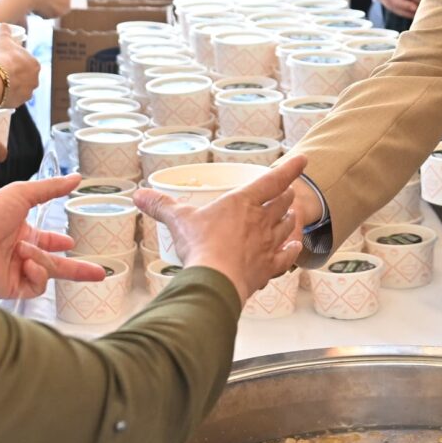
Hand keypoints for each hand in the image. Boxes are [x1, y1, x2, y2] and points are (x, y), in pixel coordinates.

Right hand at [0, 31, 39, 104]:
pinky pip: (13, 98)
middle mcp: (35, 80)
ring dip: (13, 86)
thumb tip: (3, 25)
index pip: (27, 62)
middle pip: (25, 76)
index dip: (17, 60)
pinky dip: (8, 96)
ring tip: (0, 83)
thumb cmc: (2, 57)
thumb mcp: (2, 39)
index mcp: (35, 64)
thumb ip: (4, 31)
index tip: (8, 60)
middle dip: (16, 74)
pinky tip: (0, 92)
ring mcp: (27, 93)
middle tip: (3, 71)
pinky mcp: (19, 103)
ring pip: (20, 88)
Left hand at [0, 175, 107, 298]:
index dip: (59, 242)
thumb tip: (76, 178)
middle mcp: (20, 253)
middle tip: (100, 273)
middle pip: (55, 264)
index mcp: (21, 231)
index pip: (46, 240)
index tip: (72, 242)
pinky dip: (36, 274)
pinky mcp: (12, 288)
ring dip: (42, 259)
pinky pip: (37, 285)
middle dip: (78, 269)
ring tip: (25, 252)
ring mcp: (16, 271)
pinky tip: (26, 263)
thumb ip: (51, 188)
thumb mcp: (21, 194)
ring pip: (47, 271)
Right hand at [136, 154, 308, 298]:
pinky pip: (286, 256)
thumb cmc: (201, 246)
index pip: (273, 180)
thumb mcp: (179, 221)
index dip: (290, 169)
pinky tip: (294, 248)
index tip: (303, 160)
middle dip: (285, 196)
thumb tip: (138, 195)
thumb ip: (161, 206)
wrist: (215, 282)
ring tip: (291, 215)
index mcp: (243, 203)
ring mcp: (268, 245)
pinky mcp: (269, 268)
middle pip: (282, 204)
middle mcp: (261, 221)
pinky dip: (292, 250)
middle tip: (286, 193)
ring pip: (287, 227)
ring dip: (290, 220)